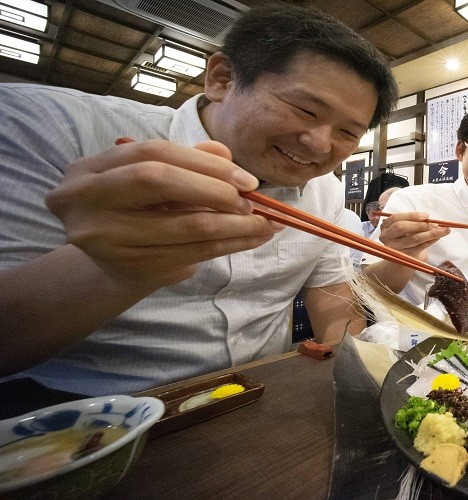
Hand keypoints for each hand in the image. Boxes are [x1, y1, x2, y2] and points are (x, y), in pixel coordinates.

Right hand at [45, 139, 281, 288]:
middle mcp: (86, 200)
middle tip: (252, 202)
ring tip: (266, 224)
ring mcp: (106, 237)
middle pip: (159, 180)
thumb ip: (187, 160)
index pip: (154, 152)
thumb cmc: (137, 209)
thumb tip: (226, 154)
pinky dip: (230, 245)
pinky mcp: (131, 267)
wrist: (113, 264)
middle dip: (215, 190)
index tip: (245, 178)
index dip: (204, 162)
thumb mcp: (153, 178)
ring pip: (185, 225)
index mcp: (89, 169)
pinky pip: (193, 254)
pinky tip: (252, 239)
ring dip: (236, 225)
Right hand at [376, 211, 449, 260]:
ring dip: (430, 233)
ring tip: (444, 230)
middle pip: (402, 228)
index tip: (426, 215)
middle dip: (420, 224)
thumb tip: (429, 219)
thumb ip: (412, 222)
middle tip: (435, 224)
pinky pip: (420, 247)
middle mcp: (387, 238)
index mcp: (385, 227)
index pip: (396, 218)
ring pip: (413, 239)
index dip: (411, 216)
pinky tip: (439, 237)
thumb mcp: (403, 228)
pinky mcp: (405, 257)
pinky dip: (431, 241)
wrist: (401, 259)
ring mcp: (395, 248)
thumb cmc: (404, 238)